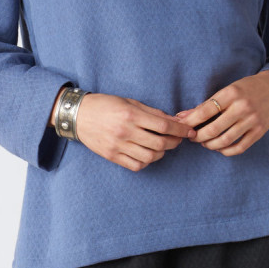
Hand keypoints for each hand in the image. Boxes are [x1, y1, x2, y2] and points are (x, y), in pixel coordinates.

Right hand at [75, 93, 196, 171]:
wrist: (79, 115)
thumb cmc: (106, 104)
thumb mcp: (129, 102)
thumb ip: (152, 112)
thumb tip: (174, 120)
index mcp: (130, 115)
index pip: (163, 126)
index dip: (179, 130)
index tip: (189, 131)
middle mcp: (125, 131)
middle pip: (159, 143)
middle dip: (174, 142)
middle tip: (178, 139)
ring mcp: (118, 146)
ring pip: (150, 156)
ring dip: (162, 152)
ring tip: (163, 145)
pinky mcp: (112, 156)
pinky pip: (136, 165)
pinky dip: (147, 161)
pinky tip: (149, 153)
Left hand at [175, 71, 268, 155]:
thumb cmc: (246, 88)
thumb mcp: (227, 90)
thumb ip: (207, 104)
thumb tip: (183, 116)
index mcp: (231, 93)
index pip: (205, 111)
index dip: (190, 121)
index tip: (182, 126)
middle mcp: (242, 107)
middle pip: (214, 129)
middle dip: (198, 136)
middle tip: (191, 137)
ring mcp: (252, 121)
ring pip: (225, 140)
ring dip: (210, 145)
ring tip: (204, 142)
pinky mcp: (259, 132)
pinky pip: (239, 148)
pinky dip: (226, 151)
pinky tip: (219, 148)